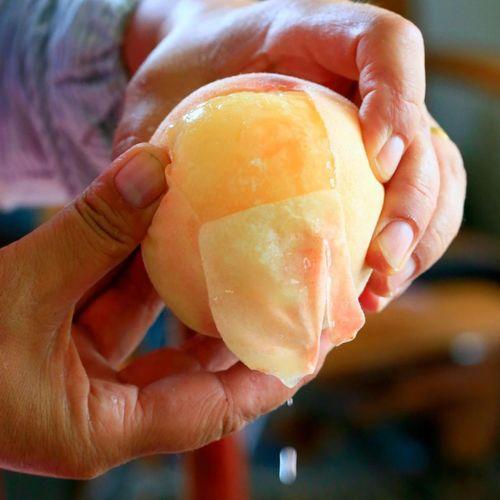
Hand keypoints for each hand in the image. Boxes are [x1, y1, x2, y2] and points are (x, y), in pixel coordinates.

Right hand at [0, 144, 328, 477]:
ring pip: (155, 325)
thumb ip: (90, 230)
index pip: (213, 410)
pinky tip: (166, 228)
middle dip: (237, 326)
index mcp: (102, 430)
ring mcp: (82, 369)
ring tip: (238, 246)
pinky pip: (117, 301)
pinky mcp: (60, 336)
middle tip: (285, 287)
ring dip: (188, 283)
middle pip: (194, 368)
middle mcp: (102, 405)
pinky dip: (139, 267)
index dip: (265, 378)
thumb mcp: (18, 290)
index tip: (312, 345)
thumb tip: (151, 166)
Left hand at [115, 0, 464, 308]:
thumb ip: (152, 152)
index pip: (383, 47)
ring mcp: (370, 133)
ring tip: (377, 291)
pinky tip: (362, 293)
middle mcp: (359, 88)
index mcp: (313, 42)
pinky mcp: (363, 171)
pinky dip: (396, 255)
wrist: (193, 79)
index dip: (398, 101)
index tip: (378, 159)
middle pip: (428, 137)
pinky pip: (397, 210)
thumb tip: (147, 226)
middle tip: (380, 260)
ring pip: (437, 180)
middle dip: (419, 203)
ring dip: (419, 241)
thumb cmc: (177, 88)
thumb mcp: (151, 107)